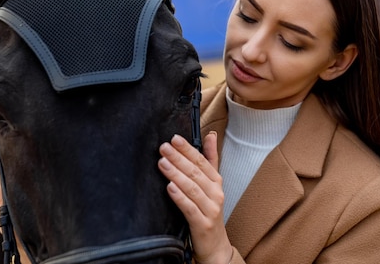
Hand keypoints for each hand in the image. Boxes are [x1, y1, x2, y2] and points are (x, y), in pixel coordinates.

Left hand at [159, 132, 232, 263]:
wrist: (215, 244)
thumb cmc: (208, 210)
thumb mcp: (211, 184)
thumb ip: (210, 159)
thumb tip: (211, 135)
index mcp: (216, 182)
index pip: (202, 161)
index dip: (188, 149)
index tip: (174, 139)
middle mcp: (216, 193)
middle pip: (195, 172)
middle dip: (178, 158)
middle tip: (163, 148)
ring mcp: (210, 209)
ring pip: (192, 188)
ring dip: (176, 174)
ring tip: (162, 163)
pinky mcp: (202, 224)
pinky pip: (190, 208)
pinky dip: (180, 197)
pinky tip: (170, 188)